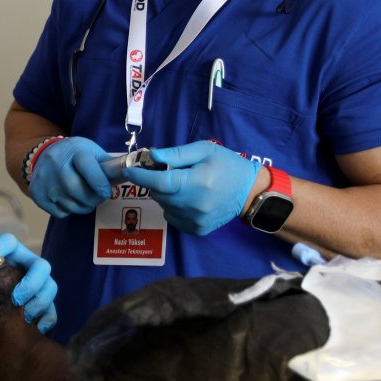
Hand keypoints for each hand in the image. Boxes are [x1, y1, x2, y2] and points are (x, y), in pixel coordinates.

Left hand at [0, 232, 57, 332]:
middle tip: (14, 297)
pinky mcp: (42, 303)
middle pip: (40, 266)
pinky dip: (48, 318)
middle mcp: (25, 264)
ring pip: (50, 286)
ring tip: (25, 314)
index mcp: (6, 251)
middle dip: (30, 281)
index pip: (8, 241)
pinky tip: (37, 328)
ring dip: (40, 300)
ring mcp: (36, 283)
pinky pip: (53, 309)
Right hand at [27, 137, 113, 217]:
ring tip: (85, 201)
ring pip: (69, 205)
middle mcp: (55, 162)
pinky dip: (68, 211)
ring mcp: (43, 178)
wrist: (45, 153)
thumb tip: (132, 175)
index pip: (90, 170)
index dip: (101, 185)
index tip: (106, 193)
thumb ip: (109, 166)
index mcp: (74, 150)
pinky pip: (58, 212)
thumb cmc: (76, 154)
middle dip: (93, 200)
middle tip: (97, 199)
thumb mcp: (92, 152)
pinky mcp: (36, 192)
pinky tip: (69, 200)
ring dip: (82, 208)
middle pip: (78, 191)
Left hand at [123, 141, 258, 235]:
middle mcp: (194, 205)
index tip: (130, 169)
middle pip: (159, 194)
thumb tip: (152, 156)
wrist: (250, 191)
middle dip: (155, 182)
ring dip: (165, 195)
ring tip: (182, 185)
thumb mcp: (203, 150)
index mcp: (196, 183)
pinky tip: (187, 198)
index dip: (141, 176)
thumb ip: (176, 153)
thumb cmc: (227, 165)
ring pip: (164, 206)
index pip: (159, 182)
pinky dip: (173, 207)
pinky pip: (173, 217)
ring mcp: (196, 221)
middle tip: (167, 171)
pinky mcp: (198, 230)